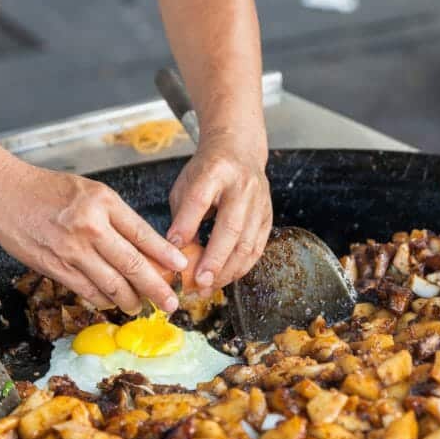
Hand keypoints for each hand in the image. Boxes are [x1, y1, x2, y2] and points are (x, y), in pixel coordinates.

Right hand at [0, 162, 187, 313]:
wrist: (2, 191)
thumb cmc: (46, 189)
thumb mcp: (89, 191)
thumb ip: (114, 217)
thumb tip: (143, 248)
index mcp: (103, 202)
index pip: (143, 233)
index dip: (164, 255)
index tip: (180, 267)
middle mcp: (90, 226)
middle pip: (133, 264)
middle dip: (156, 288)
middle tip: (171, 303)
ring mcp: (71, 249)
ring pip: (111, 283)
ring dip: (130, 300)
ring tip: (140, 307)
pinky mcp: (54, 266)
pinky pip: (87, 290)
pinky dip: (103, 300)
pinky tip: (112, 303)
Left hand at [166, 136, 271, 295]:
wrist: (239, 151)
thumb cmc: (206, 172)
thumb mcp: (186, 185)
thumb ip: (181, 216)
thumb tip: (174, 254)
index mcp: (215, 171)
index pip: (199, 199)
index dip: (186, 225)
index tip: (171, 250)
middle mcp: (242, 185)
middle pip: (230, 226)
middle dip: (213, 259)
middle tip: (198, 282)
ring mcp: (259, 202)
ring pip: (247, 243)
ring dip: (227, 270)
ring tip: (208, 288)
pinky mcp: (267, 216)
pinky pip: (257, 249)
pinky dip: (241, 268)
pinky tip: (225, 279)